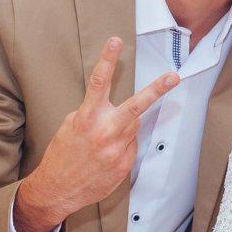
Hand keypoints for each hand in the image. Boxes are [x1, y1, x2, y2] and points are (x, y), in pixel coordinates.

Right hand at [15, 38, 178, 231]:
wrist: (58, 189)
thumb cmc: (62, 154)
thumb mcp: (70, 126)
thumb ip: (93, 113)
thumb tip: (112, 109)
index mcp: (87, 118)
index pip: (99, 82)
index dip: (108, 60)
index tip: (116, 41)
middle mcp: (105, 132)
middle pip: (136, 106)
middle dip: (157, 90)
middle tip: (173, 77)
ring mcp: (117, 150)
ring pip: (133, 126)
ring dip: (123, 126)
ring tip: (103, 139)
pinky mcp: (124, 164)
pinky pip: (129, 146)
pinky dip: (120, 146)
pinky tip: (105, 156)